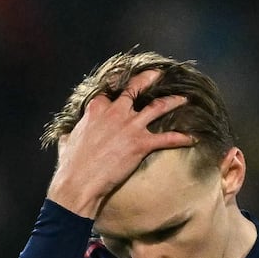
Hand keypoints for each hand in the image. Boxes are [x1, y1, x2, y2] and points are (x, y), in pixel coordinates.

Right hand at [46, 69, 194, 217]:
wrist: (80, 182)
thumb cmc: (71, 166)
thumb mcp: (67, 143)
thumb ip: (69, 135)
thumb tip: (66, 136)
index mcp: (96, 109)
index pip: (109, 91)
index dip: (117, 85)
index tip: (123, 80)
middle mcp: (115, 112)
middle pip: (136, 89)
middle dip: (149, 79)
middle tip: (159, 74)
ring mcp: (130, 126)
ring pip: (157, 107)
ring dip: (172, 102)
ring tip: (183, 99)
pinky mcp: (141, 143)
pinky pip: (167, 138)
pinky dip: (182, 138)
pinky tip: (192, 138)